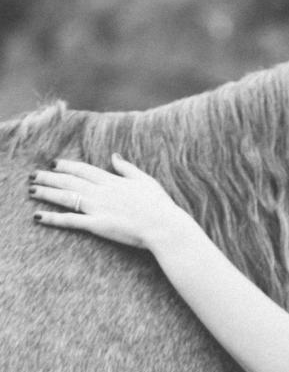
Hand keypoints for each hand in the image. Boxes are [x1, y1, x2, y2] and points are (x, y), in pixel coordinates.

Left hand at [29, 154, 194, 250]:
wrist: (163, 225)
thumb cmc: (158, 204)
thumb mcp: (145, 180)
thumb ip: (127, 168)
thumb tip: (114, 156)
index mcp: (113, 181)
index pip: (84, 170)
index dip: (67, 165)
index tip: (54, 162)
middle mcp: (101, 192)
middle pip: (70, 181)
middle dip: (50, 177)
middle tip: (34, 175)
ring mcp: (98, 208)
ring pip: (66, 197)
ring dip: (46, 192)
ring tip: (31, 190)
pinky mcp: (96, 225)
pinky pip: (70, 220)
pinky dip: (53, 218)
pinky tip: (39, 215)